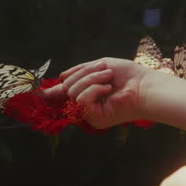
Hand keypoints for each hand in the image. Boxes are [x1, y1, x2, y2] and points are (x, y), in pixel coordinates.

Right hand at [40, 58, 155, 127]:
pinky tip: (107, 89)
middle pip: (68, 87)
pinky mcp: (95, 119)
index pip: (66, 92)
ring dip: (91, 79)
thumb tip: (59, 79)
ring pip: (74, 92)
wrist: (144, 85)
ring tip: (108, 79)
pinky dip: (94, 89)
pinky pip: (82, 100)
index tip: (41, 94)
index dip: (54, 92)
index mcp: (88, 92)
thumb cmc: (127, 75)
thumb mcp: (99, 67)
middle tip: (104, 71)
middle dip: (84, 74)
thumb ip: (79, 72)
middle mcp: (87, 104)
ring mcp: (91, 113)